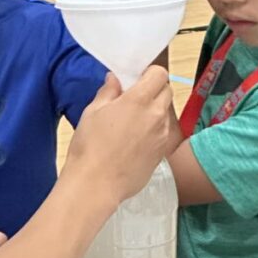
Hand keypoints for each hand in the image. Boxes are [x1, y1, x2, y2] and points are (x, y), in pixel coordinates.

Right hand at [62, 67, 171, 205]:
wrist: (95, 184)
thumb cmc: (89, 146)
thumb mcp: (92, 112)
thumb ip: (108, 92)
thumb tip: (115, 79)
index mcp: (139, 100)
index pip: (160, 74)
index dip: (149, 73)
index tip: (137, 79)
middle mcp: (156, 115)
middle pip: (167, 91)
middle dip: (154, 89)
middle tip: (135, 98)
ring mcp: (162, 135)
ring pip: (166, 113)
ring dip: (155, 110)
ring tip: (133, 121)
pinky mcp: (162, 153)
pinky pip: (163, 133)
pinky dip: (154, 130)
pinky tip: (135, 140)